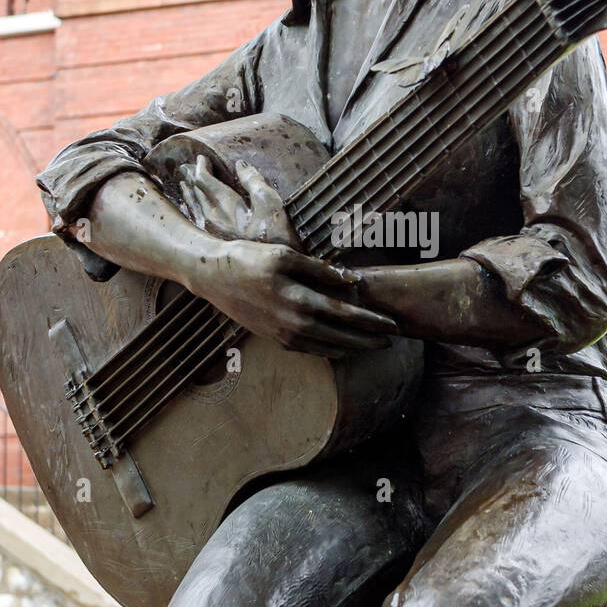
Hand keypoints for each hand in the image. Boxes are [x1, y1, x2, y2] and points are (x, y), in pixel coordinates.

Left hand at [179, 156, 296, 246]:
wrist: (273, 272)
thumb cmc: (277, 237)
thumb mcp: (270, 203)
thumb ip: (254, 181)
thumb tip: (240, 165)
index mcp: (225, 205)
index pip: (205, 181)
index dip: (202, 168)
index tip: (202, 159)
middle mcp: (213, 219)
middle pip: (196, 194)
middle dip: (192, 180)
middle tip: (187, 169)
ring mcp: (212, 234)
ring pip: (194, 209)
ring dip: (189, 195)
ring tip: (184, 186)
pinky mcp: (215, 246)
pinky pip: (197, 223)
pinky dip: (192, 212)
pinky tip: (191, 211)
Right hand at [187, 237, 400, 358]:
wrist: (213, 277)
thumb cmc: (250, 259)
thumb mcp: (286, 255)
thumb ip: (320, 269)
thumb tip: (352, 281)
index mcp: (300, 300)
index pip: (346, 315)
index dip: (372, 321)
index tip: (393, 325)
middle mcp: (294, 324)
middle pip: (342, 337)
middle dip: (369, 340)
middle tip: (392, 341)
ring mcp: (283, 336)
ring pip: (327, 348)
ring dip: (352, 348)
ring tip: (372, 346)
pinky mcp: (275, 340)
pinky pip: (309, 351)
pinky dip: (329, 351)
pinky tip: (341, 348)